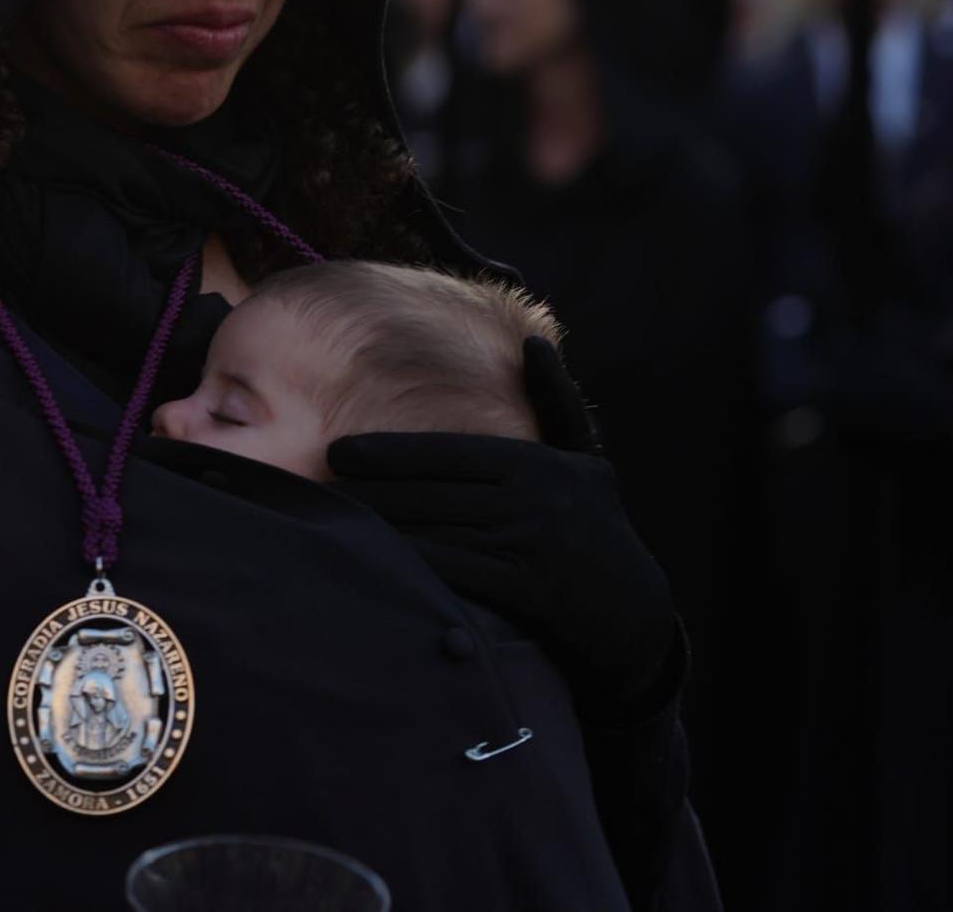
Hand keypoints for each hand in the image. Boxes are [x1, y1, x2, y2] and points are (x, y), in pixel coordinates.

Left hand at [329, 340, 678, 720]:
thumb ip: (557, 400)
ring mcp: (530, 546)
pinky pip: (458, 574)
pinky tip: (377, 560)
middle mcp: (533, 500)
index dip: (389, 453)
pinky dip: (415, 565)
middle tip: (319, 486)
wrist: (634, 610)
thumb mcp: (586, 458)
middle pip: (433, 494)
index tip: (339, 451)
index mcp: (537, 464)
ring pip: (438, 532)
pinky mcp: (529, 592)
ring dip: (382, 527)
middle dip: (372, 490)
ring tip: (334, 521)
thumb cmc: (599, 525)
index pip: (448, 454)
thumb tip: (533, 343)